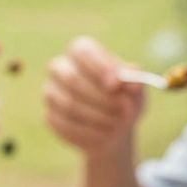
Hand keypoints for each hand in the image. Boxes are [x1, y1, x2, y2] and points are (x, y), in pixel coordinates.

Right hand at [43, 37, 144, 156]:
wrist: (113, 128)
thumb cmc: (124, 100)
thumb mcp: (135, 90)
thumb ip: (135, 82)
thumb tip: (134, 83)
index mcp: (81, 51)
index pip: (83, 51)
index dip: (99, 67)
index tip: (116, 84)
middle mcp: (60, 67)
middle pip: (72, 78)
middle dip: (100, 97)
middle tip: (123, 109)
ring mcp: (51, 92)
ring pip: (69, 104)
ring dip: (97, 117)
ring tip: (119, 125)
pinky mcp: (50, 116)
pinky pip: (65, 125)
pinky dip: (89, 132)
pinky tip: (105, 136)